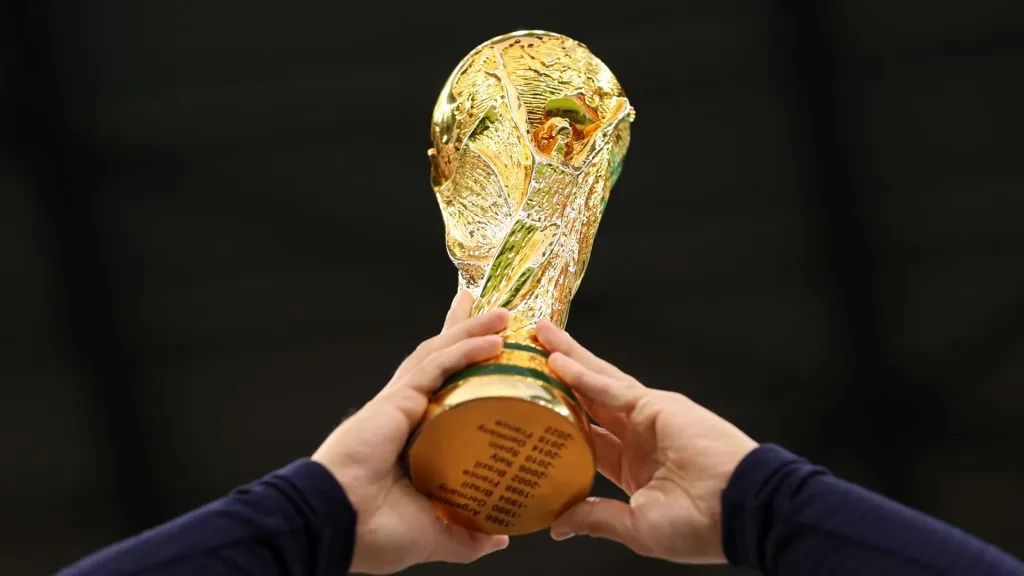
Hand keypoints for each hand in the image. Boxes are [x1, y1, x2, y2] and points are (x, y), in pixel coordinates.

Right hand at [312, 291, 510, 573]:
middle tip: (495, 314)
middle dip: (464, 333)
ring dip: (471, 331)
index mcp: (412, 439)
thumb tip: (499, 537)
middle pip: (440, 360)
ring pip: (440, 354)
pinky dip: (464, 349)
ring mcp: (400, 403)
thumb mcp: (434, 533)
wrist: (341, 527)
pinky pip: (437, 366)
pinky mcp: (397, 400)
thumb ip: (466, 534)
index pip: (443, 393)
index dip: (463, 369)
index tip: (489, 354)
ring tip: (503, 315)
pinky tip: (492, 340)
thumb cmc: (374, 533)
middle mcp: (406, 414)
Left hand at [535, 320, 758, 563]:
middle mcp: (636, 437)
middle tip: (526, 357)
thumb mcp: (637, 527)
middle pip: (586, 401)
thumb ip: (596, 518)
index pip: (584, 439)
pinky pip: (610, 388)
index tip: (526, 412)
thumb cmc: (700, 526)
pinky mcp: (656, 406)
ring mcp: (646, 418)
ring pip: (596, 382)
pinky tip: (557, 360)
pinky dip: (583, 373)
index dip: (555, 424)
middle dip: (556, 378)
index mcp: (632, 468)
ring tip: (537, 337)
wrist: (741, 511)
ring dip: (565, 359)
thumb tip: (559, 524)